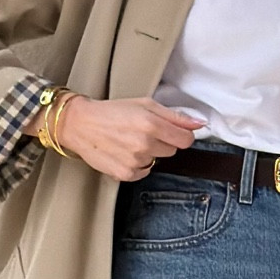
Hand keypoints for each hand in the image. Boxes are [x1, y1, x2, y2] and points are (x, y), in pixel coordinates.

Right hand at [55, 96, 203, 180]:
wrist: (80, 124)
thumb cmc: (112, 111)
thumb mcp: (144, 104)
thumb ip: (175, 116)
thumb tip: (199, 124)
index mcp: (151, 123)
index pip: (186, 139)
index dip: (181, 134)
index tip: (171, 131)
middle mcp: (144, 143)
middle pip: (172, 150)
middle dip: (162, 142)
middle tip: (142, 132)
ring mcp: (134, 161)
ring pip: (156, 161)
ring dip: (148, 153)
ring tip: (128, 141)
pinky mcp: (125, 174)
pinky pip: (143, 172)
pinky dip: (137, 165)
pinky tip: (123, 153)